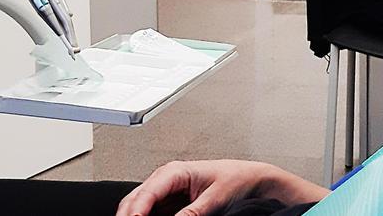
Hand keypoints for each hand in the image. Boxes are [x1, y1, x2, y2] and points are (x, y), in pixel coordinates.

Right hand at [117, 159, 326, 215]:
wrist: (252, 179)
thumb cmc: (237, 179)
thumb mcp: (216, 198)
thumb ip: (193, 212)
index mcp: (177, 171)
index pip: (148, 192)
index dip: (137, 211)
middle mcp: (167, 178)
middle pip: (135, 200)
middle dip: (130, 215)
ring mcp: (167, 191)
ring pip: (138, 207)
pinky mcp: (170, 202)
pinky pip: (150, 213)